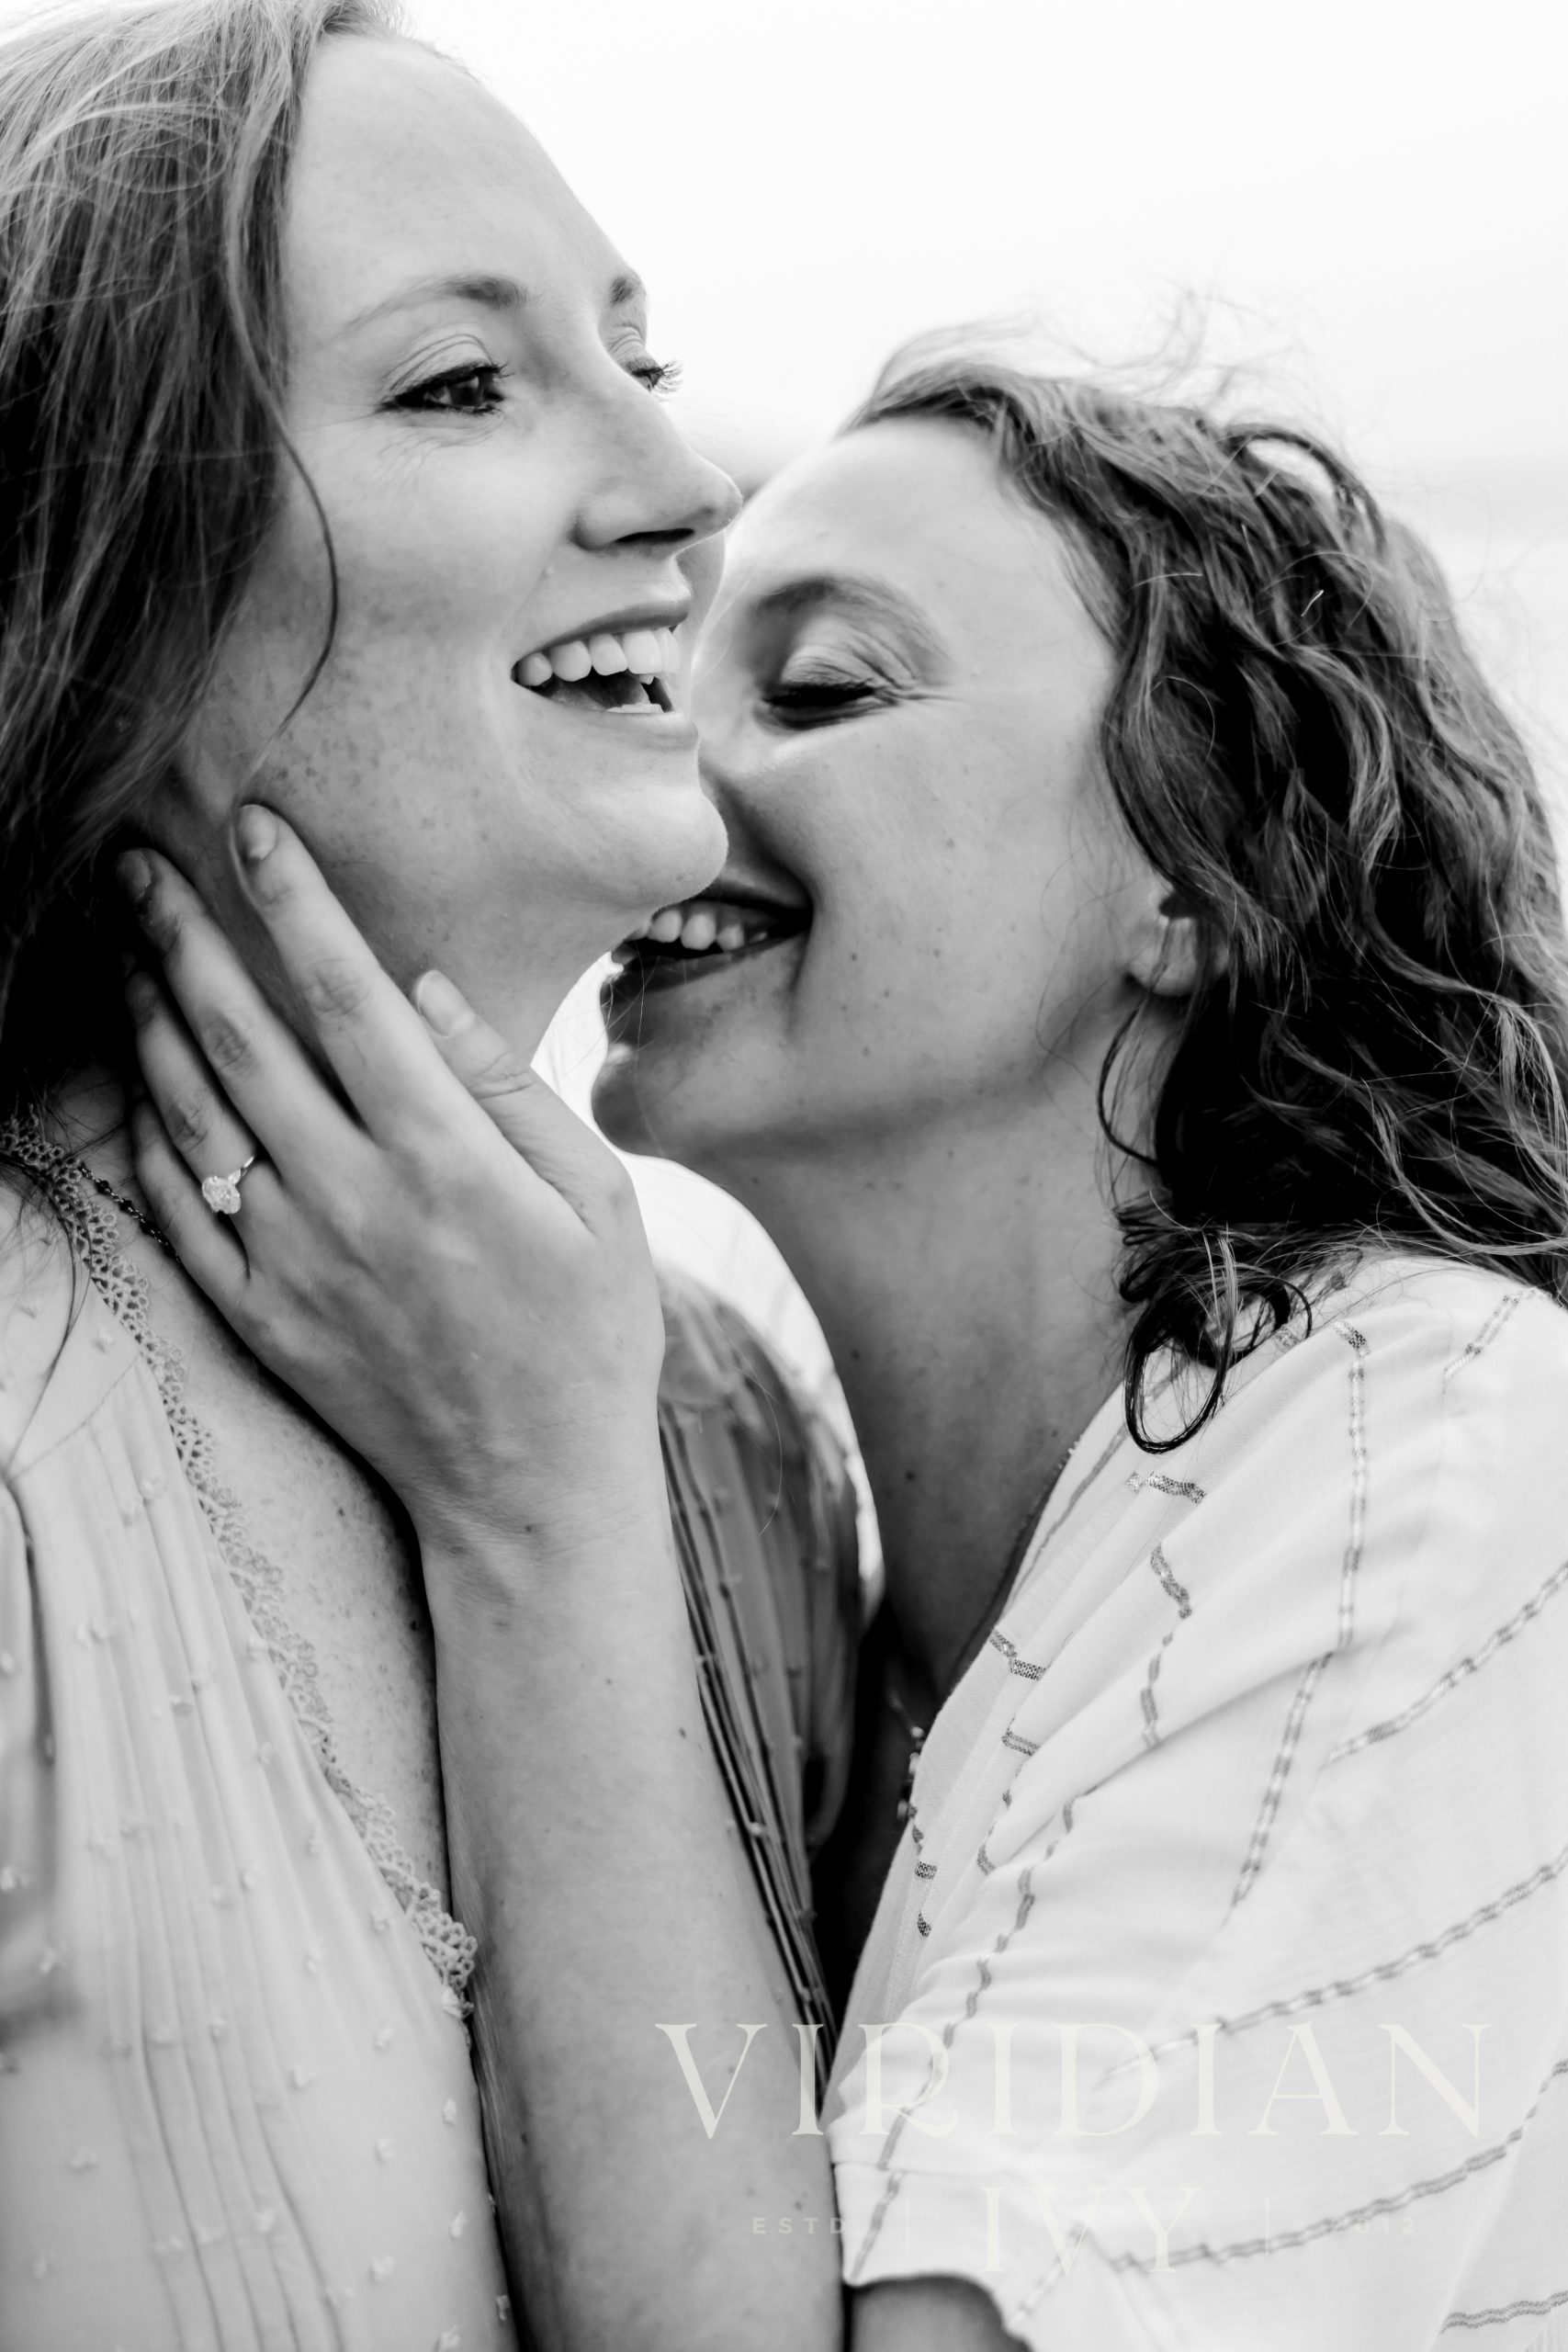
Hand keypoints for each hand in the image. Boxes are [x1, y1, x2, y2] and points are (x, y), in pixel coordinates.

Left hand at [120, 806, 667, 1577]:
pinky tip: (142, 1085)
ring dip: (149, 1021)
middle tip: (137, 866)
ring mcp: (294, 1262)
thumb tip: (428, 988)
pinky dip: (148, 1138)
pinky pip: (176, 1214)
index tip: (254, 828)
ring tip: (125, 951)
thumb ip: (510, 1089)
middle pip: (240, 1040)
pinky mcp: (262, 1318)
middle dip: (181, 937)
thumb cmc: (588, 1336)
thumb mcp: (599, 1202)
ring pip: (190, 1116)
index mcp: (446, 1159)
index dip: (295, 903)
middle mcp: (354, 1200)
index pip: (348, 999)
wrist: (532, 1493)